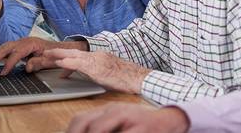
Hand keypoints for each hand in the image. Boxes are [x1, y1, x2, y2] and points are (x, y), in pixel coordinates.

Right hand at [0, 37, 86, 75]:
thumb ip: (39, 63)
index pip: (17, 53)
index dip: (9, 63)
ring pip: (5, 47)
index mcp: (31, 43)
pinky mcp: (19, 46)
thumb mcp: (49, 60)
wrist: (59, 48)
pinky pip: (6, 49)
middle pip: (7, 47)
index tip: (3, 73)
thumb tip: (28, 67)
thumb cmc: (54, 54)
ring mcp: (21, 43)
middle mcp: (24, 41)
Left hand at [43, 49, 150, 93]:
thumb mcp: (110, 73)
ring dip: (60, 55)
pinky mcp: (97, 68)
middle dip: (59, 52)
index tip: (57, 60)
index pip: (80, 55)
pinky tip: (60, 63)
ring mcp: (97, 61)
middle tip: (46, 52)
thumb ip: (98, 72)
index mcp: (100, 56)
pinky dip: (68, 63)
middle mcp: (97, 56)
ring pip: (74, 56)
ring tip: (47, 56)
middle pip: (74, 52)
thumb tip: (92, 76)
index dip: (67, 57)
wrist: (138, 77)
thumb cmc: (127, 78)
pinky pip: (79, 64)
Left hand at [66, 104, 189, 132]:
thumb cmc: (142, 126)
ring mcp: (127, 117)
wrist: (170, 120)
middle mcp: (115, 110)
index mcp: (108, 110)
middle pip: (84, 121)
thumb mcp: (119, 125)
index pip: (80, 119)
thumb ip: (103, 128)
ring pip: (99, 128)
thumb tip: (79, 132)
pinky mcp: (141, 126)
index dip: (70, 132)